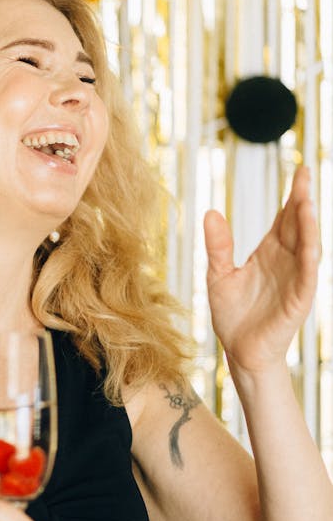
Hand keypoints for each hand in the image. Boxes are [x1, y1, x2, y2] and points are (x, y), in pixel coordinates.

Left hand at [203, 165, 318, 373]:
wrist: (239, 351)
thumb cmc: (232, 314)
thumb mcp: (218, 275)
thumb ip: (218, 246)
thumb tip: (212, 212)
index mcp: (268, 252)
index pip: (284, 218)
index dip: (291, 196)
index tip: (299, 170)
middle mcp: (286, 261)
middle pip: (297, 225)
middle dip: (302, 200)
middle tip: (304, 174)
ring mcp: (295, 279)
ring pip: (306, 245)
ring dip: (308, 224)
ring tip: (306, 200)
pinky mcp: (299, 299)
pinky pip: (307, 274)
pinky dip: (309, 256)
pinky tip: (310, 240)